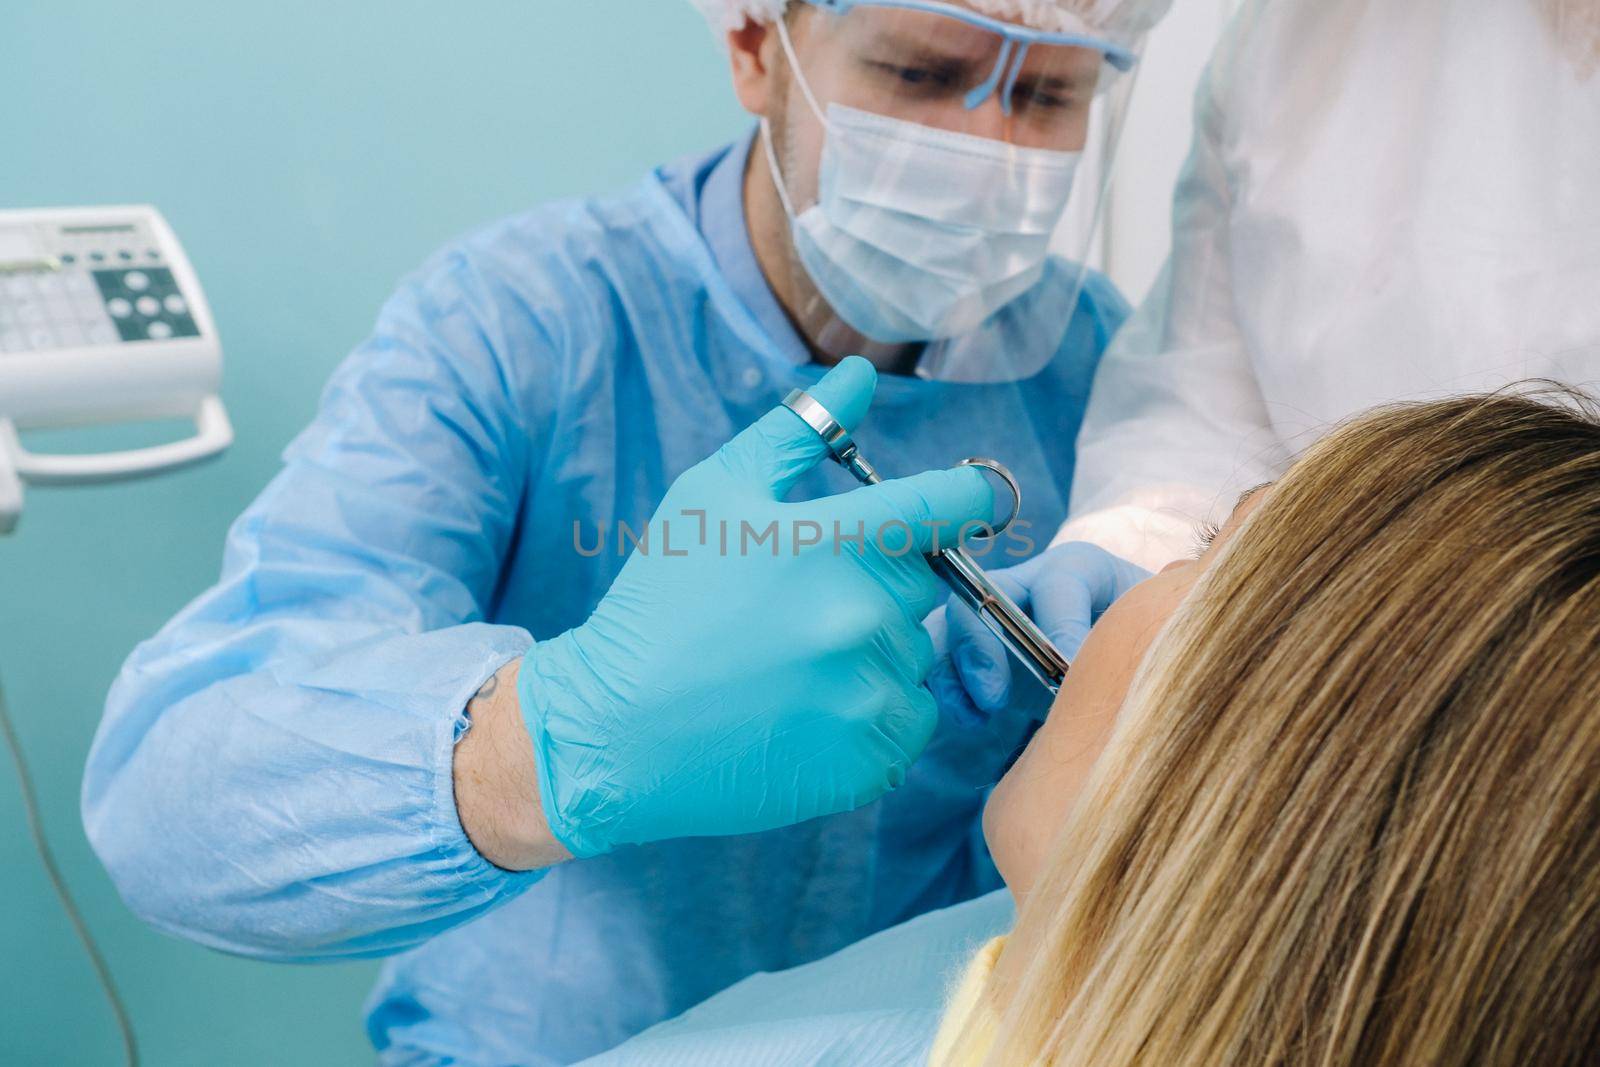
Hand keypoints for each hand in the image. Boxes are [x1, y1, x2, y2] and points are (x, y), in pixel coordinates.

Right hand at [516, 358, 994, 857]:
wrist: (613, 733)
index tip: (956, 506)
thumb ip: (795, 431)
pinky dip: (873, 713)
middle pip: (926, 584)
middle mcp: (865, 617)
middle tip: (802, 607)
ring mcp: (870, 695)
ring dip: (873, 652)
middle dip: (878, 586)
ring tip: (791, 666)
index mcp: (836, 543)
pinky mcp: (871, 763)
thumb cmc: (660, 604)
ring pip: (915, 655)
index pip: (954, 504)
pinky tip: (806, 712)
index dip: (964, 499)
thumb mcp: (711, 495)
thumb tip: (861, 375)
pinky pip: (910, 721)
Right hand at [929, 541, 1150, 724]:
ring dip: (954, 668)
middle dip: (983, 646)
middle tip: (996, 698)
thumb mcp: (1156, 629)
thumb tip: (1146, 624)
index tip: (1067, 674)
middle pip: (985, 596)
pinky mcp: (975, 650)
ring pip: (951, 625)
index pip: (1060, 584)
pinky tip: (973, 718)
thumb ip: (1150, 629)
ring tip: (978, 712)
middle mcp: (1029, 583)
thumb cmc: (1148, 639)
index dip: (1060, 626)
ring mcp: (995, 616)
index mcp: (1079, 568)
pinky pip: (942, 660)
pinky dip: (948, 688)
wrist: (1126, 657)